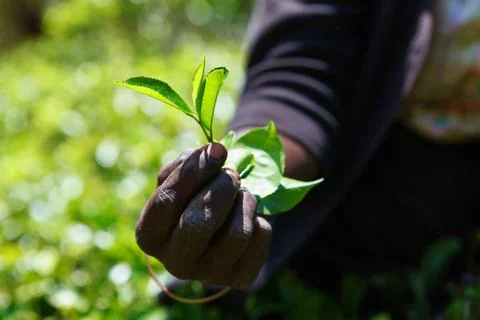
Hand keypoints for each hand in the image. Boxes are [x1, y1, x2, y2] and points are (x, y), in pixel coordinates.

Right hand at [135, 143, 271, 288]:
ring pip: (236, 233)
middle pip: (198, 223)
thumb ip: (188, 163)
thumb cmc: (193, 194)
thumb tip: (215, 152)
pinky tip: (247, 216)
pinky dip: (259, 216)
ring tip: (241, 193)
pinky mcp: (239, 278)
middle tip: (232, 175)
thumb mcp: (180, 177)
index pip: (167, 202)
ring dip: (244, 201)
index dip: (194, 171)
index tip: (217, 150)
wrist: (218, 225)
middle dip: (221, 189)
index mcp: (150, 235)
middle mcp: (174, 263)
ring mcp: (208, 275)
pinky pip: (260, 236)